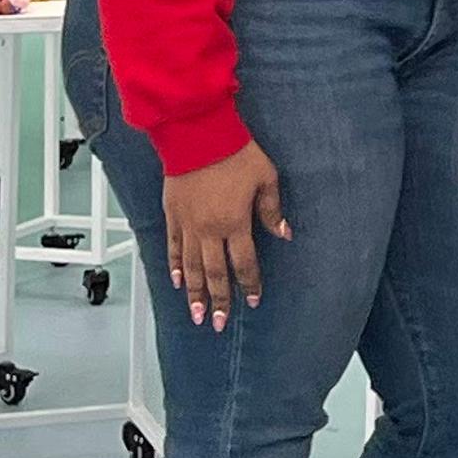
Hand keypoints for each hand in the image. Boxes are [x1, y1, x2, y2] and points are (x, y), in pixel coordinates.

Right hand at [161, 141, 286, 325]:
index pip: (244, 264)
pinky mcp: (172, 215)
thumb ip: (273, 209)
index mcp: (235, 223)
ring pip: (191, 267)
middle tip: (217, 323)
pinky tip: (178, 282)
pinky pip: (172, 248)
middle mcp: (209, 230)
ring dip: (195, 293)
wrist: (197, 134)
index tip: (252, 300)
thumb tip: (285, 233)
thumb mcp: (266, 177)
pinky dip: (175, 267)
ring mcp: (188, 224)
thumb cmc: (235, 151)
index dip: (249, 284)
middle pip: (215, 273)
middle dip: (218, 300)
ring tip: (196, 314)